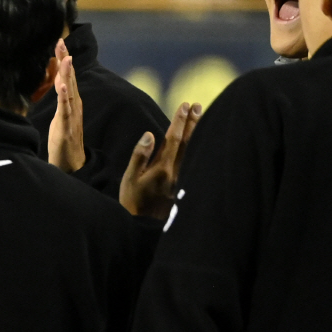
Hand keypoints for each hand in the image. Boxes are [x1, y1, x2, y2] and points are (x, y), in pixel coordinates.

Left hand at [48, 40, 85, 172]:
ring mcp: (71, 114)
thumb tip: (57, 83)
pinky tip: (61, 86)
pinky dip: (64, 97)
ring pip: (69, 90)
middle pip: (69, 77)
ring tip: (66, 58)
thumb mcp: (60, 114)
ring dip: (67, 74)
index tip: (59, 42)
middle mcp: (74, 104)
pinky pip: (65, 109)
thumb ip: (60, 98)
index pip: (66, 75)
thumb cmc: (64, 138)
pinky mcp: (66, 125)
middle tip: (61, 42)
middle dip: (65, 59)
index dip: (63, 59)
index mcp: (71, 100)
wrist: (70, 162)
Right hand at [118, 103, 201, 217]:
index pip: (173, 138)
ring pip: (195, 151)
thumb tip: (150, 134)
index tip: (185, 105)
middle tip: (197, 105)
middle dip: (193, 122)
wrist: (143, 225)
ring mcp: (183, 179)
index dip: (180, 121)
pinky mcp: (187, 186)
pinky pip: (196, 161)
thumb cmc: (132, 200)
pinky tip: (202, 141)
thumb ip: (140, 155)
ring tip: (202, 116)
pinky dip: (200, 148)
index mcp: (162, 168)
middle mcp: (176, 172)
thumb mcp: (130, 178)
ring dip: (198, 133)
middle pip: (188, 142)